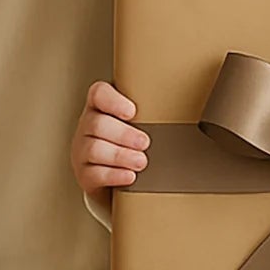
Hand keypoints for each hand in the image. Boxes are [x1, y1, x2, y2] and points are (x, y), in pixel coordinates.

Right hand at [71, 81, 147, 198]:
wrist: (115, 171)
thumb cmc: (130, 139)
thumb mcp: (138, 120)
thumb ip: (150, 111)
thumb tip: (187, 110)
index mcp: (100, 106)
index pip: (98, 93)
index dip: (113, 101)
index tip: (132, 112)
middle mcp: (87, 126)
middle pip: (97, 124)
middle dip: (123, 134)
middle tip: (145, 142)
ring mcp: (82, 150)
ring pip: (94, 149)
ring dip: (121, 156)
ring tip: (141, 161)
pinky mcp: (84, 174)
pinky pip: (94, 174)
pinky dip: (115, 175)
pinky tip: (130, 176)